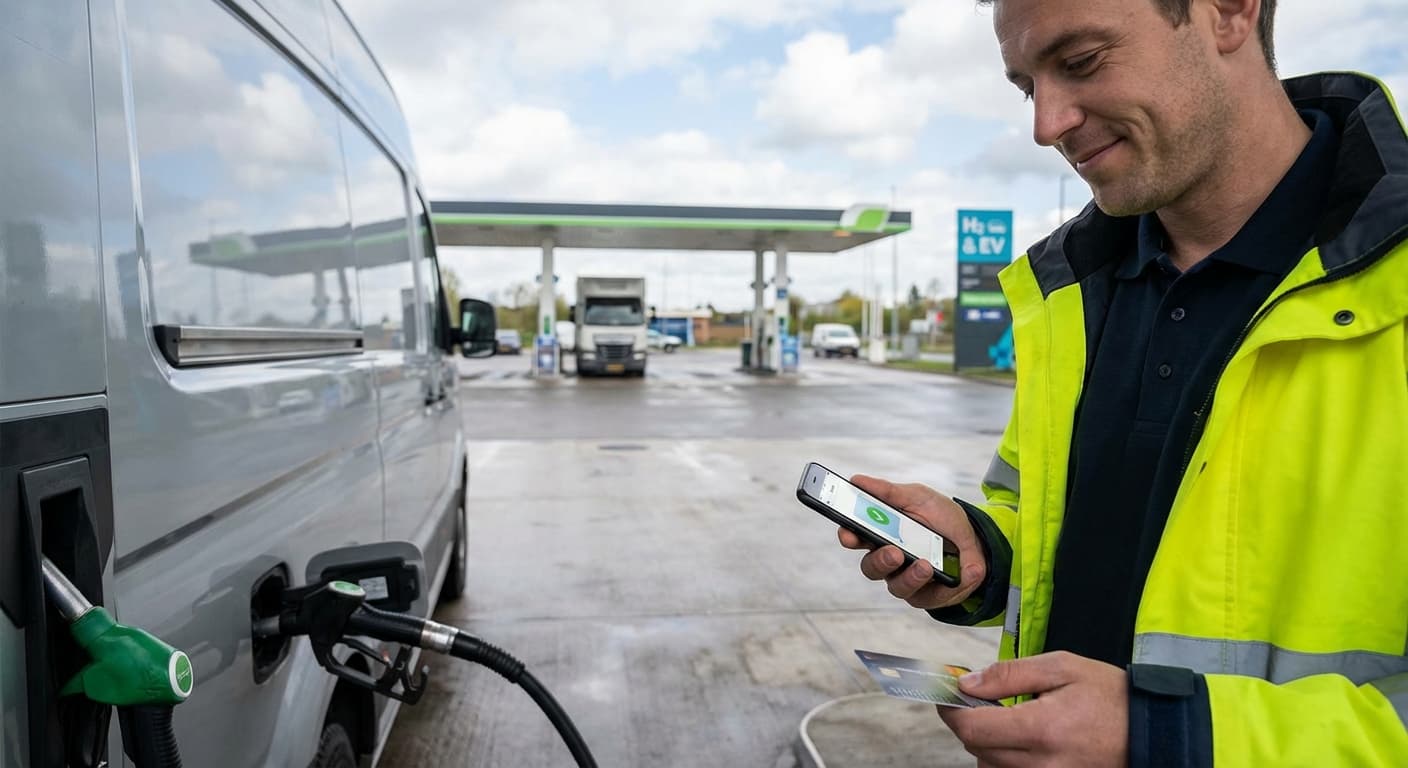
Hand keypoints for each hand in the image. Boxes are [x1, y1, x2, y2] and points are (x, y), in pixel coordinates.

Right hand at [837, 475, 984, 609]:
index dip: (849, 537)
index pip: (855, 538)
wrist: (976, 537)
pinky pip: (929, 598)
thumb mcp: (918, 497)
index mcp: (881, 534)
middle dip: (880, 561)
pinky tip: (960, 573)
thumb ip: (889, 492)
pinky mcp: (928, 595)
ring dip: (910, 577)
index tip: (849, 534)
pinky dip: (945, 587)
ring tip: (925, 565)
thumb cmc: (941, 517)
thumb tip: (857, 480)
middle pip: (871, 568)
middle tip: (894, 552)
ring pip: (897, 587)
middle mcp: (889, 560)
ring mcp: (907, 579)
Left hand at [938, 652, 1127, 767]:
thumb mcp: (1061, 667)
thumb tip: (968, 684)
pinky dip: (1004, 759)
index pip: (972, 729)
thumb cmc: (1109, 695)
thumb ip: (1009, 674)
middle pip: (976, 750)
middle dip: (971, 722)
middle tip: (984, 701)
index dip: (951, 710)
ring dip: (988, 743)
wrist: (1151, 730)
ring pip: (989, 766)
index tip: (949, 695)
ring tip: (1011, 721)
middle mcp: (1041, 764)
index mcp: (1041, 729)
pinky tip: (1022, 741)